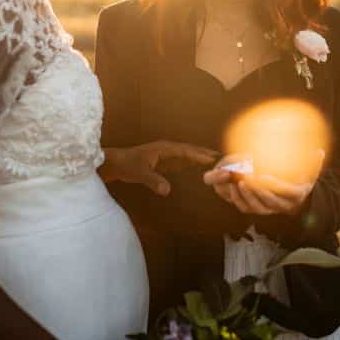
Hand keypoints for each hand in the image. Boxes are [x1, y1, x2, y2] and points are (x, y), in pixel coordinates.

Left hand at [100, 142, 218, 195]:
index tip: (212, 158)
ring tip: (216, 159)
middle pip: (190, 149)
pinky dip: (193, 161)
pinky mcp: (165, 160)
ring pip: (187, 153)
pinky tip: (200, 164)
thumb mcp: (140, 174)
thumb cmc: (128, 165)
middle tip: (222, 156)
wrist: (117, 164)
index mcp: (164, 148)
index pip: (185, 151)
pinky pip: (182, 159)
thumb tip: (167, 191)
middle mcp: (168, 149)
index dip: (199, 154)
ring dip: (200, 155)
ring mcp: (167, 154)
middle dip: (204, 152)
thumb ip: (154, 181)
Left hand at [204, 151, 324, 215]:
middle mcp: (285, 205)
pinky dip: (240, 200)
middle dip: (258, 191)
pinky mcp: (262, 211)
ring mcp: (273, 210)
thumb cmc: (302, 182)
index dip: (274, 185)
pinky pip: (248, 209)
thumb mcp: (311, 173)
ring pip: (259, 208)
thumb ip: (315, 163)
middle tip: (247, 178)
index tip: (263, 176)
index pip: (286, 191)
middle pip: (271, 202)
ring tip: (239, 182)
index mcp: (297, 195)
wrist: (297, 200)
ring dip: (248, 196)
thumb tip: (320, 152)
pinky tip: (233, 187)